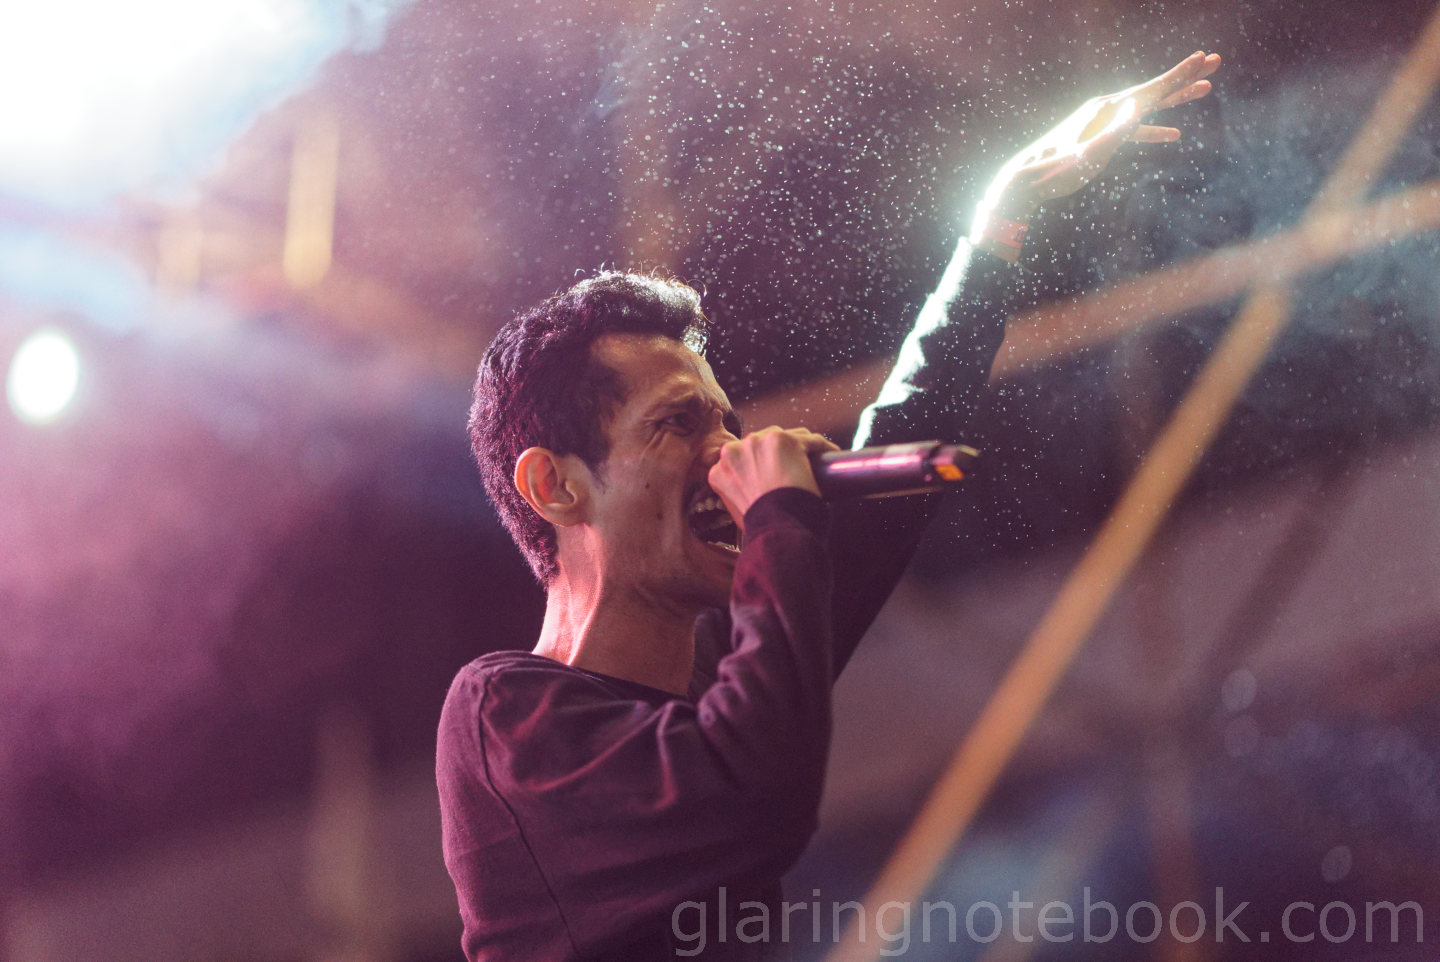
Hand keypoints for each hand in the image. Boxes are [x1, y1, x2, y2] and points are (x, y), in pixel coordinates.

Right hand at [708, 427, 838, 530]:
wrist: (777, 528)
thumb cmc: (763, 525)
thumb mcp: (737, 511)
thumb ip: (739, 496)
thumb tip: (755, 497)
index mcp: (720, 470)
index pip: (743, 458)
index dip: (760, 463)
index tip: (773, 470)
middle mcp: (735, 451)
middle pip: (762, 443)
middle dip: (778, 452)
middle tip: (794, 467)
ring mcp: (759, 442)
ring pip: (787, 437)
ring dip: (800, 447)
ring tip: (814, 461)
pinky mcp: (786, 440)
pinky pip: (811, 440)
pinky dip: (823, 447)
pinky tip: (830, 455)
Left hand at [971, 51, 1221, 257]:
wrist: (1027, 180)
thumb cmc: (1058, 170)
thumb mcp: (1090, 153)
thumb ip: (1116, 131)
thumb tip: (1139, 107)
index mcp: (1106, 109)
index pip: (1151, 89)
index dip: (1180, 74)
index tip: (1204, 58)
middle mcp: (1106, 108)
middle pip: (1154, 90)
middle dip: (1186, 78)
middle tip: (1215, 63)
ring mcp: (1103, 121)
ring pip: (1147, 107)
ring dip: (1175, 101)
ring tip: (1203, 91)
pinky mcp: (1100, 136)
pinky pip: (1135, 128)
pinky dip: (1155, 128)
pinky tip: (1171, 133)